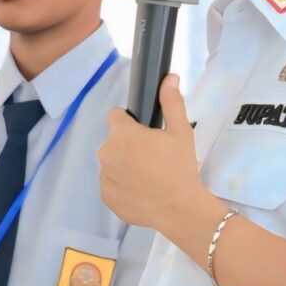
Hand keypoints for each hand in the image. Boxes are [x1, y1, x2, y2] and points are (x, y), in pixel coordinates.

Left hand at [98, 78, 204, 238]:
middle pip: (114, 141)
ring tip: (148, 177)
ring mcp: (104, 176)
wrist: (178, 208)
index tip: (146, 134)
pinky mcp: (105, 196)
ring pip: (111, 163)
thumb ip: (172, 103)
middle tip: (153, 158)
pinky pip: (111, 184)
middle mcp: (106, 152)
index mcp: (122, 133)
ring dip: (124, 165)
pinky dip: (122, 186)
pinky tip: (141, 191)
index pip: (116, 116)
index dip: (130, 122)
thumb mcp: (181, 132)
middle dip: (128, 145)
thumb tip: (169, 77)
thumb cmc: (179, 167)